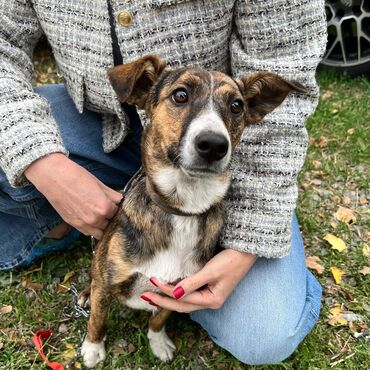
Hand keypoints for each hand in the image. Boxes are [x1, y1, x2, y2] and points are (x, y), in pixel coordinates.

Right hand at [25, 153, 122, 238]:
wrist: (53, 177)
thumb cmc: (77, 176)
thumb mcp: (99, 184)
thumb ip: (112, 195)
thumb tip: (120, 200)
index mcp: (104, 208)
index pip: (118, 213)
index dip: (117, 207)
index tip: (115, 204)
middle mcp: (95, 220)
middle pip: (111, 224)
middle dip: (111, 217)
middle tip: (108, 209)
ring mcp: (84, 224)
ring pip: (101, 233)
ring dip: (103, 226)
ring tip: (101, 216)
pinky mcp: (74, 225)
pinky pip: (89, 233)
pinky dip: (93, 229)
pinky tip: (92, 220)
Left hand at [141, 249, 256, 311]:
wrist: (245, 252)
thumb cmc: (231, 260)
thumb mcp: (211, 271)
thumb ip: (192, 283)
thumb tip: (175, 294)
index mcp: (211, 300)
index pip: (182, 298)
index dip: (166, 290)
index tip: (153, 281)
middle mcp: (210, 301)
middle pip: (182, 305)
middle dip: (163, 302)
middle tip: (145, 296)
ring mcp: (209, 296)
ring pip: (185, 302)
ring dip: (169, 299)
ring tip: (153, 296)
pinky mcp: (209, 288)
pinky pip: (190, 294)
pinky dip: (178, 294)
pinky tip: (169, 291)